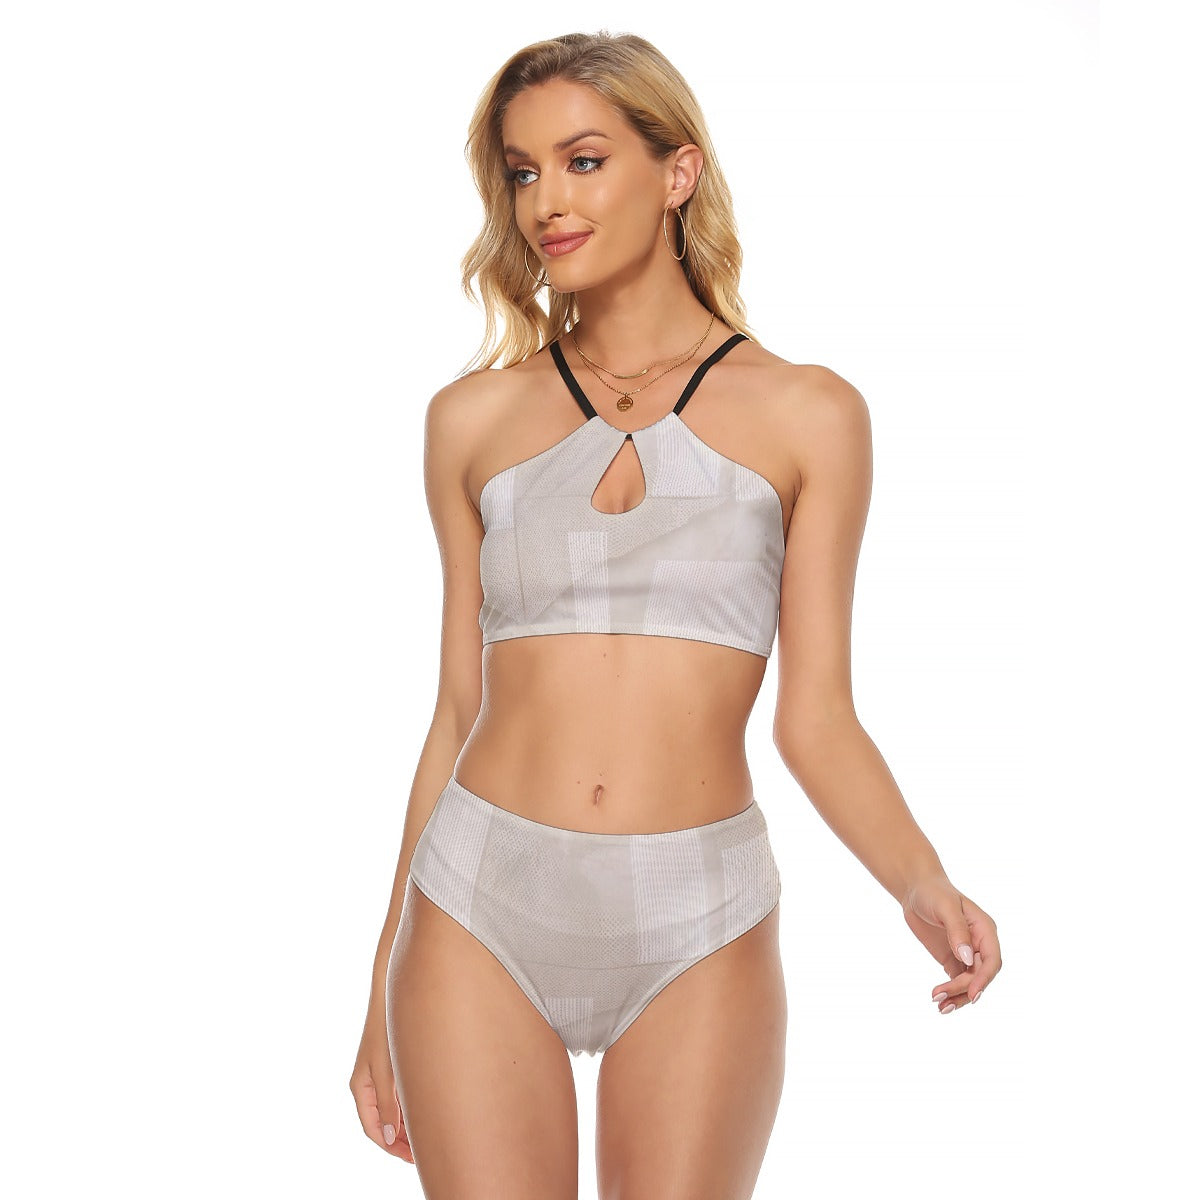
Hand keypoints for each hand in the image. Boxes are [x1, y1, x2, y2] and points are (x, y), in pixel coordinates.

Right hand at [349, 997, 413, 1162]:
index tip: (412, 1158)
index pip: (373, 1129)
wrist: (392, 996)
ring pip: (392, 1110)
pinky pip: (398, 1096)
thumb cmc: (386, 1031)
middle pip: (383, 1123)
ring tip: (428, 1137)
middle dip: (401, 1140)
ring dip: (406, 1125)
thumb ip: (389, 1105)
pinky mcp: (391, 1066)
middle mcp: (368, 1085)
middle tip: (424, 1152)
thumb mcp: (387, 1071)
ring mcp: (379, 1075)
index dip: (391, 1147)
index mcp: (361, 1088)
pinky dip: (409, 1108)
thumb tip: (389, 1137)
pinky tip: (426, 1113)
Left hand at [900, 874, 1001, 1014]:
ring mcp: (966, 953)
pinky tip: (939, 1001)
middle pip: (980, 975)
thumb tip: (967, 957)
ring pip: (970, 982)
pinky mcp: (953, 959)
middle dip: (964, 989)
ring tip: (940, 1007)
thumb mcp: (945, 907)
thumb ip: (957, 931)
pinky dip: (951, 993)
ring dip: (958, 996)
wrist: (915, 889)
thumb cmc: (933, 892)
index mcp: (985, 930)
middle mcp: (980, 944)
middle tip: (941, 997)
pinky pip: (957, 981)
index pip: (992, 960)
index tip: (972, 994)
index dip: (984, 979)